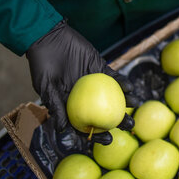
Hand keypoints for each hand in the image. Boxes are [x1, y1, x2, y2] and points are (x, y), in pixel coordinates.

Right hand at [26, 20, 139, 144]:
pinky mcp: (101, 68)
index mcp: (71, 104)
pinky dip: (123, 83)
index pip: (86, 124)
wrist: (49, 38)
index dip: (97, 134)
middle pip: (104, 112)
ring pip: (113, 96)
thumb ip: (56, 106)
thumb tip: (62, 131)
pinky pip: (114, 78)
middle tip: (130, 126)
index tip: (109, 140)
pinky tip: (131, 89)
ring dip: (126, 102)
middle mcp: (85, 97)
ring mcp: (95, 83)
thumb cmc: (43, 64)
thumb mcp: (46, 87)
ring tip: (136, 107)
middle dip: (119, 121)